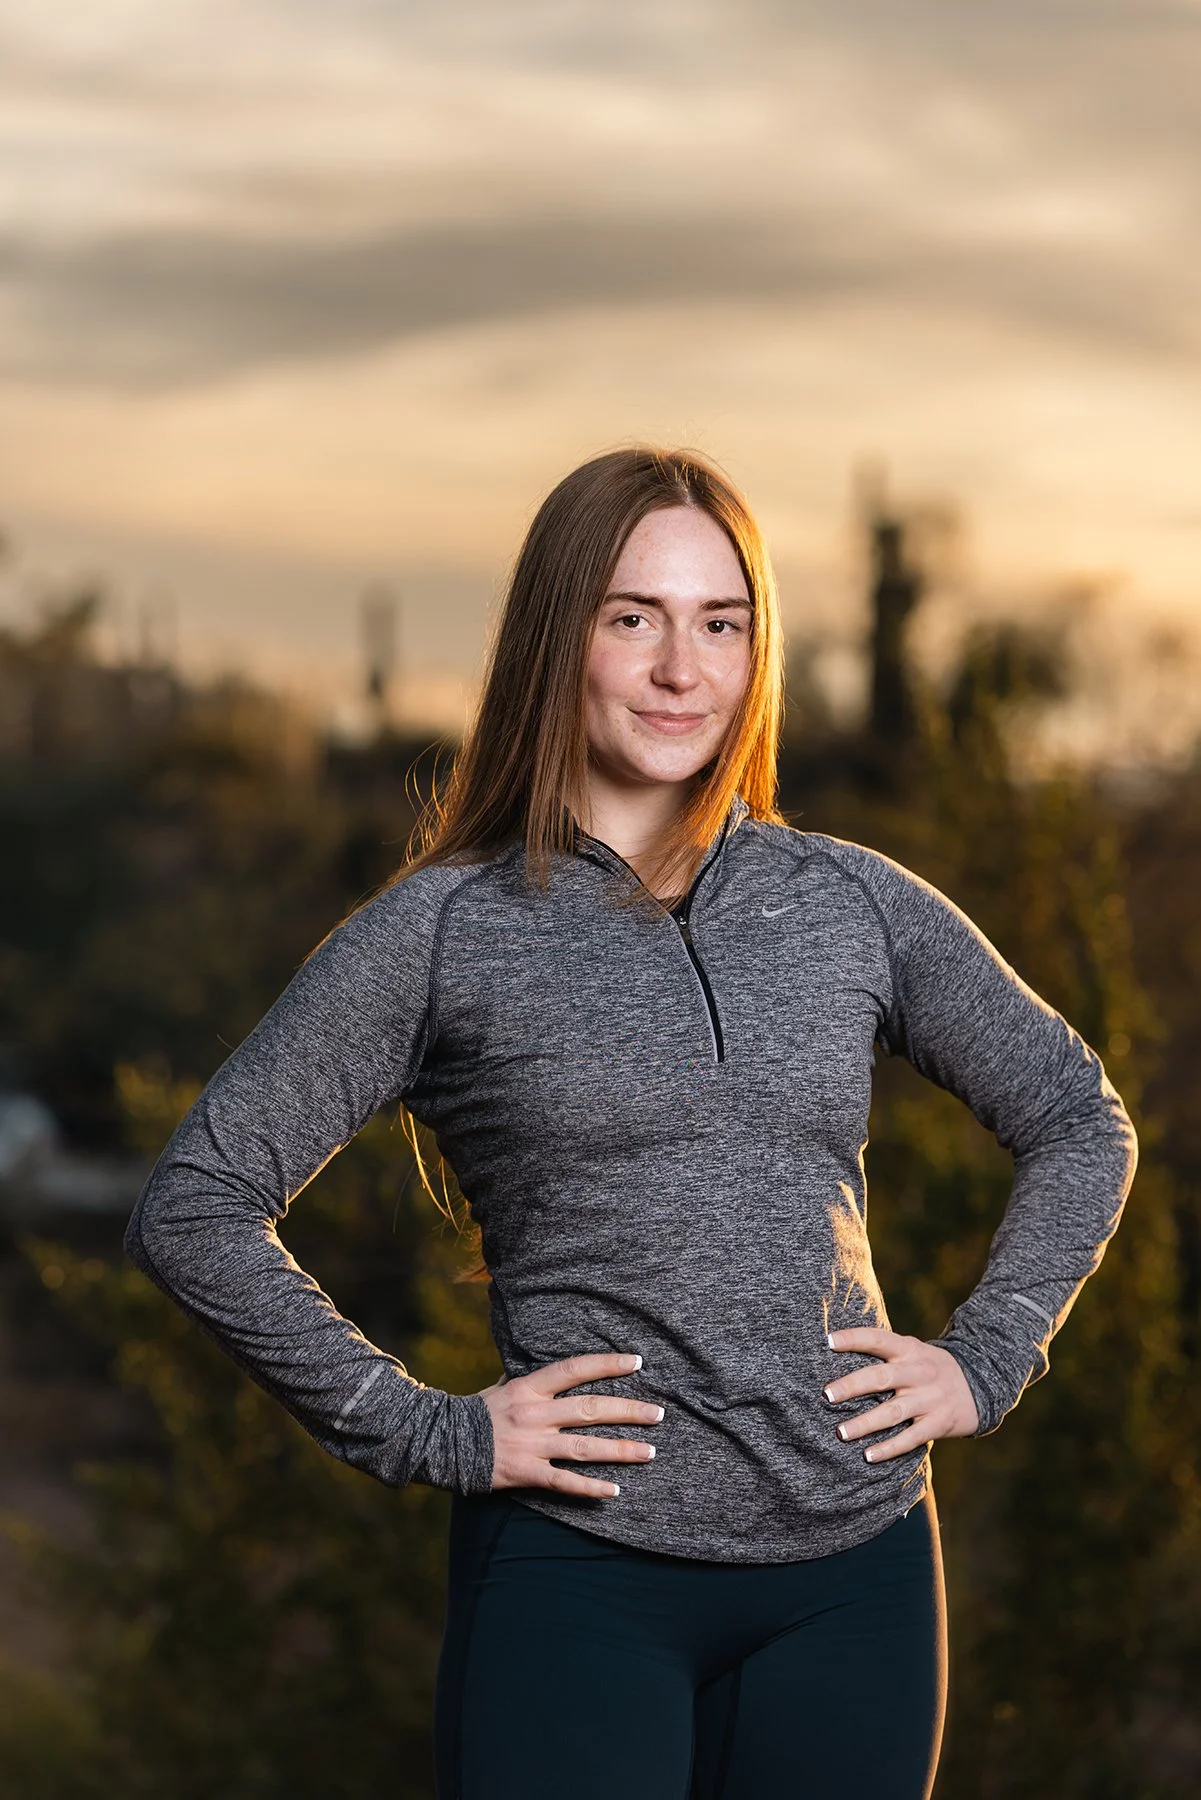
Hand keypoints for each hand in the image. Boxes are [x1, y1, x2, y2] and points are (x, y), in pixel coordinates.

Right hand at [479, 1352, 662, 1497]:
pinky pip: (564, 1482)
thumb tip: (559, 1368)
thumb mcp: (503, 1386)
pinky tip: (614, 1491)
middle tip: (658, 1413)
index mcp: (529, 1388)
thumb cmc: (478, 1411)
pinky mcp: (526, 1473)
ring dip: (620, 1450)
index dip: (606, 1364)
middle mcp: (534, 1414)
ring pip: (584, 1447)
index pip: (574, 1370)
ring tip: (650, 1452)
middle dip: (628, 1411)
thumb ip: (532, 1379)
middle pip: (589, 1409)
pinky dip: (590, 1488)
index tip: (636, 1362)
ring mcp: (532, 1445)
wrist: (443, 1443)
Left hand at [824, 1328, 978, 1459]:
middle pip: (881, 1378)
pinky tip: (868, 1455)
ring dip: (865, 1424)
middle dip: (852, 1386)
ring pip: (893, 1413)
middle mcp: (918, 1373)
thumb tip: (836, 1350)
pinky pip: (910, 1439)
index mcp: (909, 1350)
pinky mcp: (938, 1424)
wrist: (979, 1384)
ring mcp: (929, 1400)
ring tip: (841, 1433)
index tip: (828, 1341)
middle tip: (827, 1395)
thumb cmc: (929, 1366)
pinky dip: (889, 1448)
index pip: (878, 1339)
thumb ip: (885, 1351)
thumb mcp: (913, 1350)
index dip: (854, 1338)